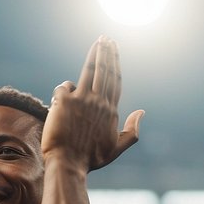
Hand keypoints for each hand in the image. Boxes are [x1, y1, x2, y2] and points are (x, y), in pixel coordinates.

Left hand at [42, 36, 143, 170]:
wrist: (68, 165)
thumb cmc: (90, 160)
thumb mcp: (115, 149)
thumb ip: (131, 131)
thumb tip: (142, 111)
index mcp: (111, 112)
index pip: (115, 82)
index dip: (115, 64)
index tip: (115, 50)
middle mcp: (99, 103)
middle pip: (105, 72)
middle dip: (106, 53)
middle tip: (106, 38)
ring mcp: (82, 101)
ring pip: (90, 71)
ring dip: (95, 54)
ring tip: (98, 42)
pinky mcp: (65, 102)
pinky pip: (63, 87)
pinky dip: (63, 89)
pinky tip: (61, 94)